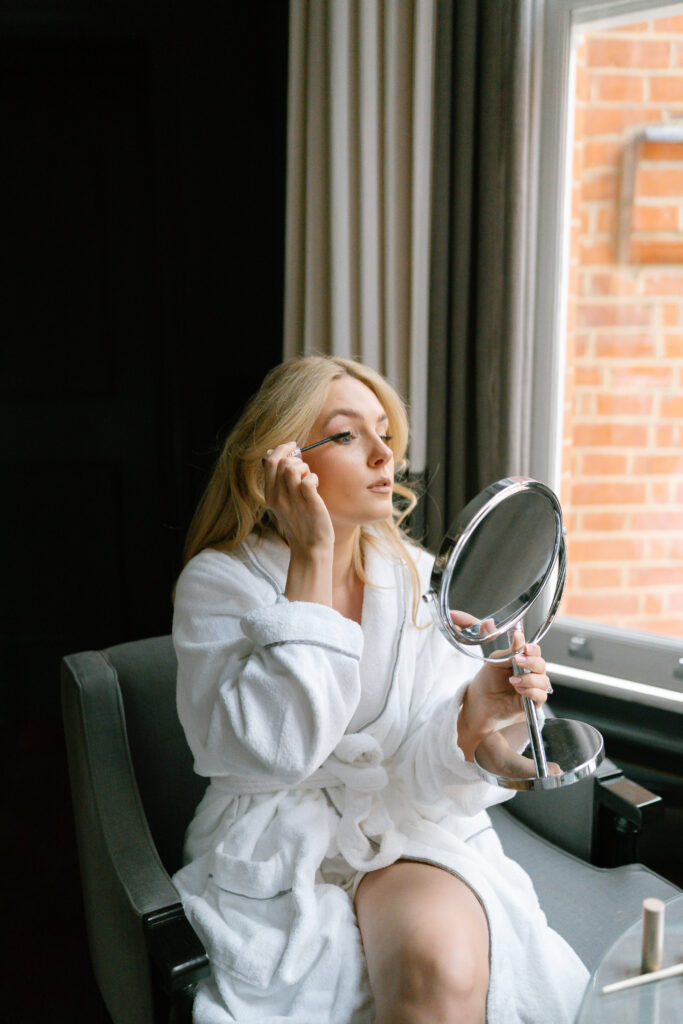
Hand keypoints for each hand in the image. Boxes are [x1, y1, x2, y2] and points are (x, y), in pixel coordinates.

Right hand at [262, 442, 334, 555]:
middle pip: (280, 462)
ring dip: (304, 467)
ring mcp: (293, 501)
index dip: (281, 449)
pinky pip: (308, 480)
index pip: (268, 462)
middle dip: (294, 457)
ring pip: (292, 468)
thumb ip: (278, 481)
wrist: (310, 548)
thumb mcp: (283, 502)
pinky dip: (313, 478)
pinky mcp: (310, 504)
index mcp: (270, 496)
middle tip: (304, 467)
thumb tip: (272, 454)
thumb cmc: (300, 522)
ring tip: (309, 478)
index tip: (292, 446)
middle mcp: (278, 498)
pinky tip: (316, 486)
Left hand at [456, 629, 552, 760]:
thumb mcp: (496, 661)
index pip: (535, 652)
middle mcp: (531, 673)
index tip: (525, 648)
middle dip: (531, 662)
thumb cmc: (488, 680)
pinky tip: (519, 690)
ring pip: (543, 681)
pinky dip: (532, 692)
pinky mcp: (533, 702)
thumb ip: (510, 651)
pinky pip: (541, 696)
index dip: (533, 649)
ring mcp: (533, 687)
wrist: (481, 700)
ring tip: (513, 681)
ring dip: (529, 679)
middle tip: (517, 661)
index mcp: (523, 660)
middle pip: (541, 665)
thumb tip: (518, 636)